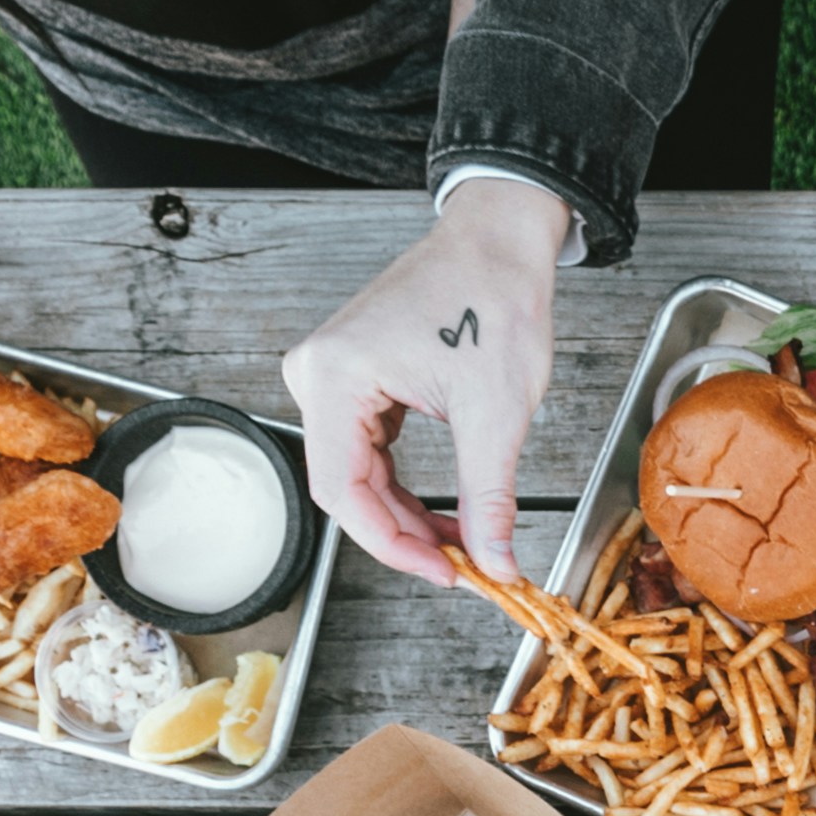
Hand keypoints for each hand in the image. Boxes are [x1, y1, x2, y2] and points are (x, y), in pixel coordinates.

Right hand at [277, 178, 568, 585]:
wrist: (499, 242)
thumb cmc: (494, 299)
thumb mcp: (497, 412)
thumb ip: (489, 496)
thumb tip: (494, 560)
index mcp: (334, 377)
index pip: (342, 491)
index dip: (392, 545)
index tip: (446, 572)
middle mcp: (316, 375)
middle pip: (346, 486)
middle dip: (405, 534)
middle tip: (463, 567)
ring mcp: (331, 375)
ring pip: (359, 473)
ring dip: (407, 514)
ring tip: (462, 542)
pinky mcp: (354, 377)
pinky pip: (369, 449)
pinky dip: (405, 484)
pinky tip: (446, 509)